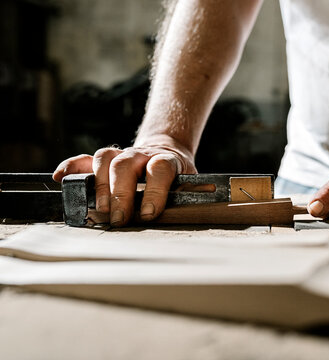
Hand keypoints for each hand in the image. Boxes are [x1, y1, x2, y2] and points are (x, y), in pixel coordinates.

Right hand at [53, 145, 196, 226]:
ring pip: (104, 158)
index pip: (159, 169)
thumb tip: (186, 216)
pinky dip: (71, 167)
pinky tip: (61, 177)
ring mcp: (121, 155)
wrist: (168, 152)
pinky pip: (84, 159)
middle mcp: (141, 154)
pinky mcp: (104, 161)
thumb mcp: (191, 185)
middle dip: (120, 193)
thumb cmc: (178, 176)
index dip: (154, 190)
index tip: (148, 213)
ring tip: (99, 208)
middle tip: (119, 218)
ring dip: (99, 184)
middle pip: (125, 165)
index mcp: (166, 160)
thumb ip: (188, 197)